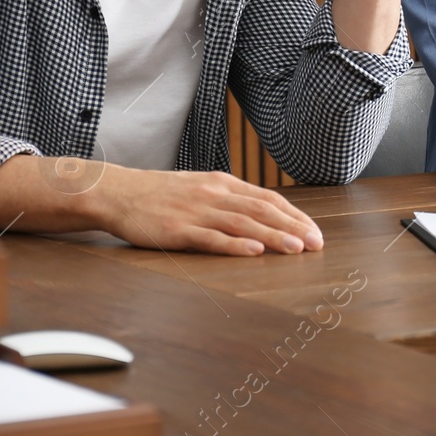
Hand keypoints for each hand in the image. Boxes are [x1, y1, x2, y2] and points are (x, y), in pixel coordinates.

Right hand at [94, 165, 325, 256]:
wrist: (118, 193)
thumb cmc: (158, 194)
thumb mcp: (197, 188)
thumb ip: (226, 199)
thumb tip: (259, 213)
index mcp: (220, 183)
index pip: (266, 198)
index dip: (294, 214)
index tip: (314, 231)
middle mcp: (213, 194)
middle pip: (261, 210)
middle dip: (293, 226)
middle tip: (317, 243)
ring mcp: (195, 212)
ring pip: (242, 223)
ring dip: (273, 236)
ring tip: (296, 249)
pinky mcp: (177, 231)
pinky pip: (211, 238)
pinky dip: (235, 245)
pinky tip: (255, 252)